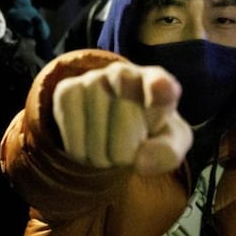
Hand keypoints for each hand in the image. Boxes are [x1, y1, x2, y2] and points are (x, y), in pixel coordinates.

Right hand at [53, 61, 192, 175]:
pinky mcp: (67, 90)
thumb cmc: (149, 132)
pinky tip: (89, 142)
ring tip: (109, 145)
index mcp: (160, 84)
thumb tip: (141, 162)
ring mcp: (93, 79)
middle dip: (126, 151)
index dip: (159, 87)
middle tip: (128, 148)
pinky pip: (73, 137)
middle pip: (125, 125)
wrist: (113, 124)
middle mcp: (124, 73)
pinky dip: (81, 152)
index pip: (160, 85)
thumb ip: (167, 153)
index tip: (160, 86)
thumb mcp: (169, 144)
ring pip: (97, 136)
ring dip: (103, 155)